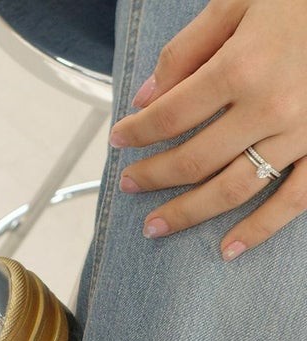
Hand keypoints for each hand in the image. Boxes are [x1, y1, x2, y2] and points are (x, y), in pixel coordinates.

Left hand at [109, 0, 306, 260]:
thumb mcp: (238, 2)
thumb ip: (186, 50)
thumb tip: (145, 97)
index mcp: (242, 67)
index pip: (169, 116)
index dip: (136, 132)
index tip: (119, 139)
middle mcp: (270, 108)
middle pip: (194, 161)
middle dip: (152, 177)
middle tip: (127, 185)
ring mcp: (301, 133)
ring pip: (233, 189)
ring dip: (188, 213)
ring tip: (154, 227)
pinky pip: (293, 199)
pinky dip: (259, 229)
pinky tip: (228, 249)